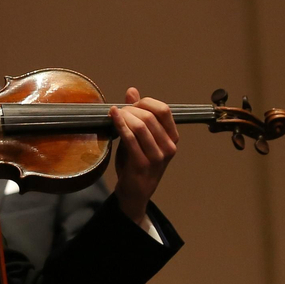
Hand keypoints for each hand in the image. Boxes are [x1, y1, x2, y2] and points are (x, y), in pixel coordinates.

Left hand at [109, 88, 177, 229]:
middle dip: (131, 109)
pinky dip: (120, 124)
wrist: (134, 192)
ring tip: (114, 115)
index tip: (131, 104)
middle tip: (118, 111)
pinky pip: (130, 138)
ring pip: (140, 126)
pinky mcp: (142, 164)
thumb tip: (132, 90)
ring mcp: (157, 157)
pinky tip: (112, 116)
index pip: (164, 110)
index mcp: (172, 138)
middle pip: (150, 116)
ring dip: (124, 116)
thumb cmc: (137, 162)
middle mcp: (169, 147)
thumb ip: (137, 114)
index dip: (146, 102)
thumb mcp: (139, 137)